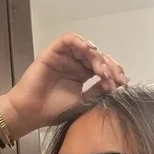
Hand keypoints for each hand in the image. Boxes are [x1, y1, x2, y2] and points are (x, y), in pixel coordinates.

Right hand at [1, 34, 128, 136]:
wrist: (31, 113)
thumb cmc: (54, 111)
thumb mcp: (83, 103)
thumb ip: (98, 92)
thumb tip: (116, 85)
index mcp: (82, 75)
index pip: (103, 68)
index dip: (114, 73)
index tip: (122, 84)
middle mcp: (75, 64)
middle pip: (98, 57)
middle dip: (110, 66)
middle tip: (115, 78)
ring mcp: (65, 57)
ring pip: (86, 48)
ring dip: (97, 57)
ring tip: (102, 70)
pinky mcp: (53, 52)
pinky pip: (68, 40)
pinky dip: (80, 42)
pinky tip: (89, 50)